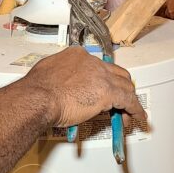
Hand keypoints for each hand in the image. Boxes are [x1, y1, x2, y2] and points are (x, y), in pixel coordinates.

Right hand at [15, 47, 145, 127]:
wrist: (38, 98)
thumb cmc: (37, 90)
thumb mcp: (48, 72)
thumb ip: (60, 75)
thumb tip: (62, 84)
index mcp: (77, 55)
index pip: (99, 66)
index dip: (103, 80)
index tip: (102, 89)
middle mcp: (92, 62)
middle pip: (116, 74)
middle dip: (120, 88)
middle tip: (118, 102)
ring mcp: (101, 76)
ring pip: (125, 86)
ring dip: (128, 101)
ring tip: (127, 114)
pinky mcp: (108, 92)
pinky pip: (129, 101)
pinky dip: (135, 109)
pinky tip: (136, 117)